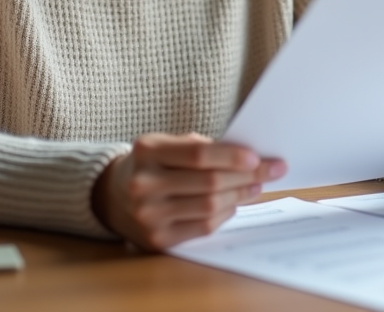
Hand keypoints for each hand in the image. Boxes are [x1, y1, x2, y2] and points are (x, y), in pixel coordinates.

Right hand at [92, 132, 285, 250]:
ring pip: (210, 207)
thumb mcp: (166, 144)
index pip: (198, 155)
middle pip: (209, 183)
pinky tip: (233, 204)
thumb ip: (200, 147)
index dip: (232, 157)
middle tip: (270, 170)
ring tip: (255, 186)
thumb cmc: (152, 164)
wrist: (113, 195)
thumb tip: (247, 158)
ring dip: (239, 196)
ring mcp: (148, 215)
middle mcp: (143, 184)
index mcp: (147, 152)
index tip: (258, 157)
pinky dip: (224, 214)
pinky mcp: (157, 239)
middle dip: (246, 176)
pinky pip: (202, 227)